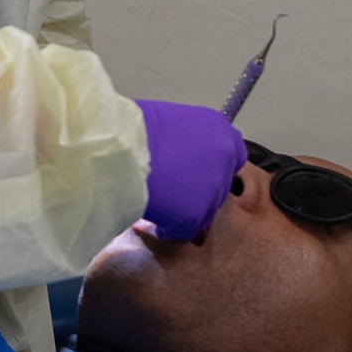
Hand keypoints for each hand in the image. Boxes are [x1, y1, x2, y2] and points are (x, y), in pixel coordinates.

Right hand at [136, 100, 246, 241]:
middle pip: (219, 185)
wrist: (118, 148)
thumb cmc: (135, 130)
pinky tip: (153, 212)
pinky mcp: (196, 214)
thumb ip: (191, 140)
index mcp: (219, 130)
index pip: (234, 154)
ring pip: (204, 210)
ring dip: (184, 209)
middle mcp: (224, 158)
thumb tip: (189, 157)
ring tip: (158, 199)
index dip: (214, 166)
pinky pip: (185, 229)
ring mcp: (213, 188)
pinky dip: (169, 226)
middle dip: (198, 189)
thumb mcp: (172, 122)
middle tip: (173, 187)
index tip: (198, 172)